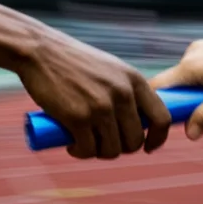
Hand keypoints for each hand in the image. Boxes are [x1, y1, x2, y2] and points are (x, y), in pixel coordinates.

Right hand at [16, 30, 170, 159]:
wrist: (40, 51)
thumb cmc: (72, 61)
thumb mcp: (110, 69)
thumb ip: (124, 90)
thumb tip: (134, 120)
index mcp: (134, 80)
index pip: (162, 118)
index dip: (157, 138)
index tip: (148, 146)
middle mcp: (122, 94)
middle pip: (135, 140)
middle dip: (120, 148)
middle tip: (103, 143)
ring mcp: (101, 107)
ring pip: (111, 149)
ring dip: (99, 153)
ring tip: (85, 143)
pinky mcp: (78, 118)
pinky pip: (88, 149)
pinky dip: (80, 152)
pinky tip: (72, 145)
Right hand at [150, 24, 202, 140]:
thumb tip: (190, 134)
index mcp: (190, 66)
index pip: (158, 87)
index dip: (158, 106)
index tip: (167, 122)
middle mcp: (190, 55)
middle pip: (174, 85)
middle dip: (186, 103)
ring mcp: (200, 50)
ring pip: (188, 78)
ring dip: (198, 93)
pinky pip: (199, 70)